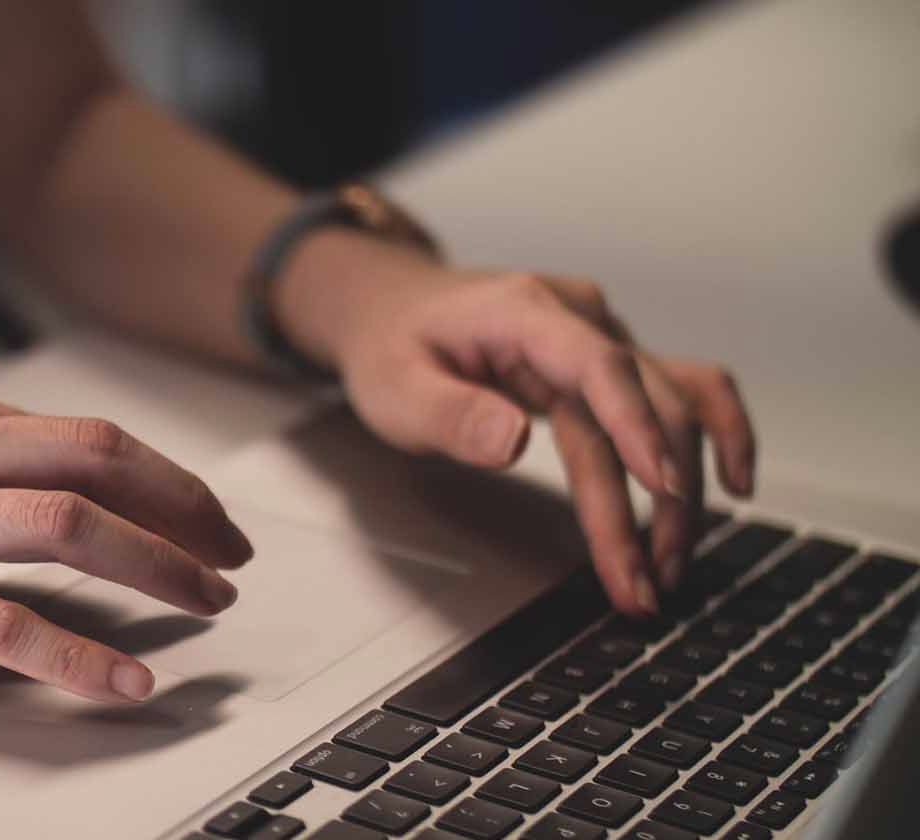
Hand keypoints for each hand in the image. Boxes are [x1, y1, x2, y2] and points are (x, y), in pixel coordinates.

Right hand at [0, 371, 251, 701]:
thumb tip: (78, 490)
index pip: (85, 433)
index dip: (166, 479)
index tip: (209, 521)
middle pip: (95, 458)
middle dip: (185, 510)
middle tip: (231, 561)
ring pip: (67, 525)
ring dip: (156, 567)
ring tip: (204, 606)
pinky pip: (3, 622)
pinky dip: (78, 653)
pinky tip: (122, 680)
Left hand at [280, 235, 754, 614]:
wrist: (391, 309)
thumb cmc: (391, 347)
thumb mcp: (394, 389)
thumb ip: (451, 416)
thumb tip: (514, 440)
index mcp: (524, 313)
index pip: (599, 367)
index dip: (636, 427)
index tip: (660, 488)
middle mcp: (578, 318)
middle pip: (644, 404)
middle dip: (655, 499)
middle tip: (647, 581)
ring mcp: (602, 336)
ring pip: (675, 406)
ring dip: (685, 487)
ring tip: (672, 565)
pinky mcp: (612, 362)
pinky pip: (683, 391)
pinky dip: (719, 432)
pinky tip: (736, 484)